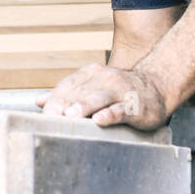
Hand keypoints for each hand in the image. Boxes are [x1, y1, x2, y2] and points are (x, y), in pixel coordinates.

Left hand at [35, 63, 170, 129]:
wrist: (156, 88)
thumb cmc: (119, 91)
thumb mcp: (92, 87)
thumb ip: (67, 94)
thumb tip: (39, 101)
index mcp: (91, 74)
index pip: (68, 86)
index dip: (56, 100)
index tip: (45, 114)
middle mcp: (105, 78)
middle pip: (81, 92)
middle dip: (65, 106)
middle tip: (52, 118)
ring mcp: (121, 90)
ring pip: (99, 98)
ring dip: (84, 106)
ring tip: (70, 115)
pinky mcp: (135, 105)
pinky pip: (121, 109)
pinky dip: (111, 114)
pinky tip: (100, 119)